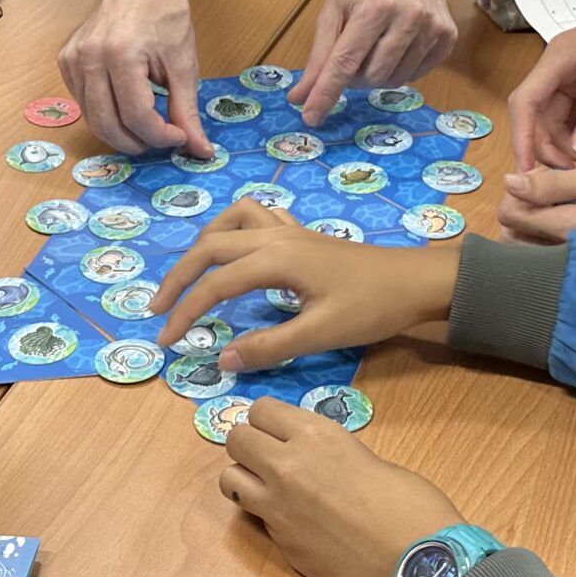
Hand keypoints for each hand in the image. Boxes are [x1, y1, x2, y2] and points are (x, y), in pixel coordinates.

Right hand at [60, 0, 210, 155]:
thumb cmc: (164, 14)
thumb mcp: (183, 63)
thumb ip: (186, 110)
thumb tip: (199, 148)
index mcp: (120, 54)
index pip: (136, 116)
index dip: (160, 136)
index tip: (179, 137)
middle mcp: (90, 58)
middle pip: (107, 124)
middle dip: (137, 142)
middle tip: (160, 141)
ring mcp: (73, 60)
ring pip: (92, 118)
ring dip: (120, 132)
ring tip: (145, 128)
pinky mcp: (66, 62)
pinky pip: (83, 103)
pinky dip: (104, 115)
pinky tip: (125, 107)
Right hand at [148, 201, 457, 371]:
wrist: (416, 280)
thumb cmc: (372, 306)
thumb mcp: (320, 333)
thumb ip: (268, 346)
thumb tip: (221, 359)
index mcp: (275, 258)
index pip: (215, 285)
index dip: (186, 313)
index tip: (167, 342)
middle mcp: (275, 236)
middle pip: (210, 246)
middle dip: (179, 277)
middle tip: (159, 310)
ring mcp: (289, 230)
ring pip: (230, 222)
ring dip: (203, 245)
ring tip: (190, 276)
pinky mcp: (302, 235)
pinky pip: (256, 217)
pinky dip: (234, 229)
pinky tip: (235, 252)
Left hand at [217, 399, 464, 576]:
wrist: (418, 565)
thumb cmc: (413, 506)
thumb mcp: (370, 460)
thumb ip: (332, 455)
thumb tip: (317, 464)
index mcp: (317, 435)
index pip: (261, 409)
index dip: (270, 420)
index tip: (281, 431)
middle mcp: (287, 465)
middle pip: (237, 439)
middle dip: (250, 445)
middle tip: (271, 458)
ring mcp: (277, 508)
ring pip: (229, 479)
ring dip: (244, 479)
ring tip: (270, 489)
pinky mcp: (279, 544)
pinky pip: (254, 517)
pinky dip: (264, 514)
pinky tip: (293, 522)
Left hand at [295, 0, 456, 125]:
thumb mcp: (334, 8)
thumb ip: (319, 55)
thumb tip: (300, 96)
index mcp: (373, 8)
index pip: (345, 63)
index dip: (326, 93)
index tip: (311, 117)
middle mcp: (407, 18)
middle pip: (372, 76)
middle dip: (355, 77)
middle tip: (352, 55)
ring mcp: (432, 27)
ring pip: (396, 79)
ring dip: (378, 73)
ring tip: (374, 45)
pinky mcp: (448, 35)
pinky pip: (418, 73)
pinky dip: (401, 69)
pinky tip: (397, 45)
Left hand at [499, 159, 575, 243]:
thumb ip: (554, 183)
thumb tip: (508, 183)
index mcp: (566, 230)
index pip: (510, 218)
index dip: (514, 191)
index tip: (536, 174)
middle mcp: (566, 253)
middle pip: (517, 237)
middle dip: (521, 208)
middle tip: (546, 184)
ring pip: (534, 244)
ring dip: (536, 220)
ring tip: (560, 196)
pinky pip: (557, 247)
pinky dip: (554, 228)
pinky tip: (574, 209)